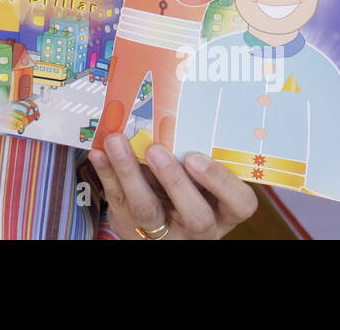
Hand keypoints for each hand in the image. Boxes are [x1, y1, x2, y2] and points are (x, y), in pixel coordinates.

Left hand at [89, 135, 257, 239]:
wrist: (159, 227)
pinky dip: (106, 174)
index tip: (197, 158)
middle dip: (174, 181)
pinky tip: (99, 154)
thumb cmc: (190, 191)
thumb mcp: (203, 181)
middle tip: (156, 150)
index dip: (221, 182)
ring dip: (130, 173)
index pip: (240, 203)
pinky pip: (117, 201)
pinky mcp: (132, 226)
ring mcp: (165, 231)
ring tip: (117, 143)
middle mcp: (199, 226)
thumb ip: (197, 155)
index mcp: (224, 210)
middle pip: (195, 215)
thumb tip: (176, 109)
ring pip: (148, 210)